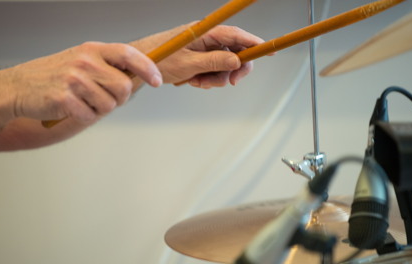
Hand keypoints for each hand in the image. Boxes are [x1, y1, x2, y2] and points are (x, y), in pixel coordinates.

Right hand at [4, 42, 161, 122]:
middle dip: (119, 98)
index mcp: (92, 50)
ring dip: (100, 109)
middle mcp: (84, 61)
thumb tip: (141, 79)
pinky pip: (91, 116)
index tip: (157, 81)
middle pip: (124, 86)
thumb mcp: (83, 62)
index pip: (128, 54)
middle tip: (102, 97)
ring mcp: (74, 79)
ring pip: (110, 105)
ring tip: (82, 101)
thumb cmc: (56, 77)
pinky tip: (71, 108)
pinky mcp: (64, 99)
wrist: (20, 87)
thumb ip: (109, 68)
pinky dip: (84, 117)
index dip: (147, 68)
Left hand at [131, 24, 264, 87]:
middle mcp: (207, 39)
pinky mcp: (199, 59)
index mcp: (206, 33)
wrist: (142, 64)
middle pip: (235, 53)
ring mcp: (203, 49)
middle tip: (229, 83)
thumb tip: (236, 61)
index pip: (237, 36)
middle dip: (233, 71)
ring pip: (224, 66)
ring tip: (197, 81)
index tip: (270, 50)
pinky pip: (212, 71)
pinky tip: (193, 81)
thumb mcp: (188, 64)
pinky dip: (206, 79)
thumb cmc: (160, 58)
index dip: (255, 43)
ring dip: (215, 78)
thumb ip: (214, 63)